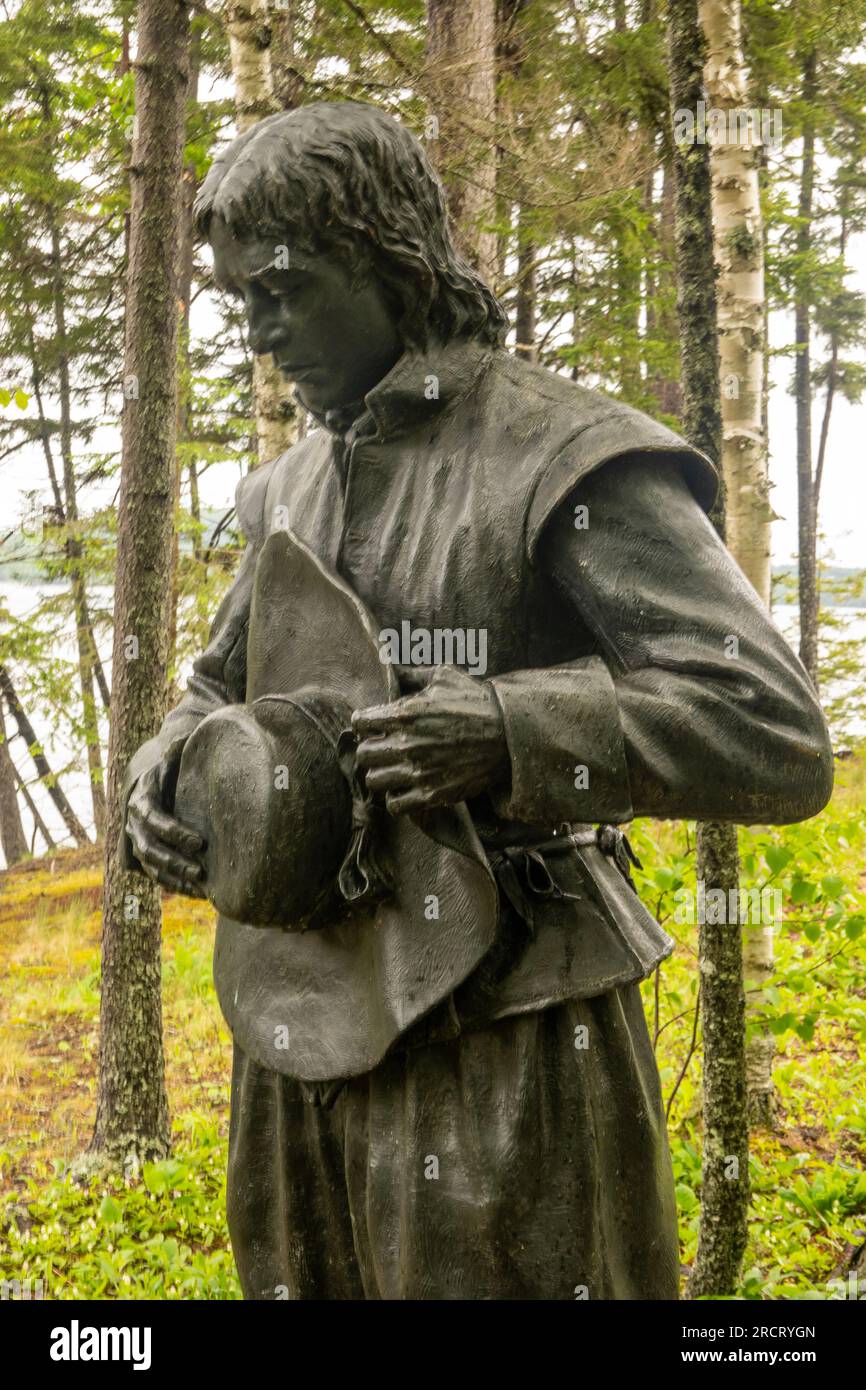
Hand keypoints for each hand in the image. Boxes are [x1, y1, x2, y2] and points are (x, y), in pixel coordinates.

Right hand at [126, 737, 206, 896]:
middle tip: (200, 869)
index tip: (198, 841)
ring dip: (173, 877)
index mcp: (141, 797)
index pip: (152, 818)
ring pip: (150, 865)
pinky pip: (156, 874)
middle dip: (173, 860)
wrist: (155, 776)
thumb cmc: (171, 765)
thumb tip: (181, 739)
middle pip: (148, 847)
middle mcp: (134, 822)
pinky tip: (196, 893)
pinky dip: (174, 884)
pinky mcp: (147, 853)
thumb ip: (176, 749)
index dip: (172, 831)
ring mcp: (138, 839)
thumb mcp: (174, 755)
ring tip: (201, 884)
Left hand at [353, 665, 509, 814]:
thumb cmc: (476, 702)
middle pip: (363, 755)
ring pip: (375, 781)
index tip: (373, 725)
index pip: (359, 722)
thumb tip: (388, 662)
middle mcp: (407, 745)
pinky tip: (406, 787)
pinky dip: (396, 798)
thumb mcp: (444, 676)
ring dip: (381, 774)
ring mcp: (419, 772)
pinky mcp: (432, 793)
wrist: (508, 735)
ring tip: (393, 768)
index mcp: (405, 713)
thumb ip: (411, 673)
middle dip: (370, 749)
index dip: (364, 722)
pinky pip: (395, 805)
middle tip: (383, 747)